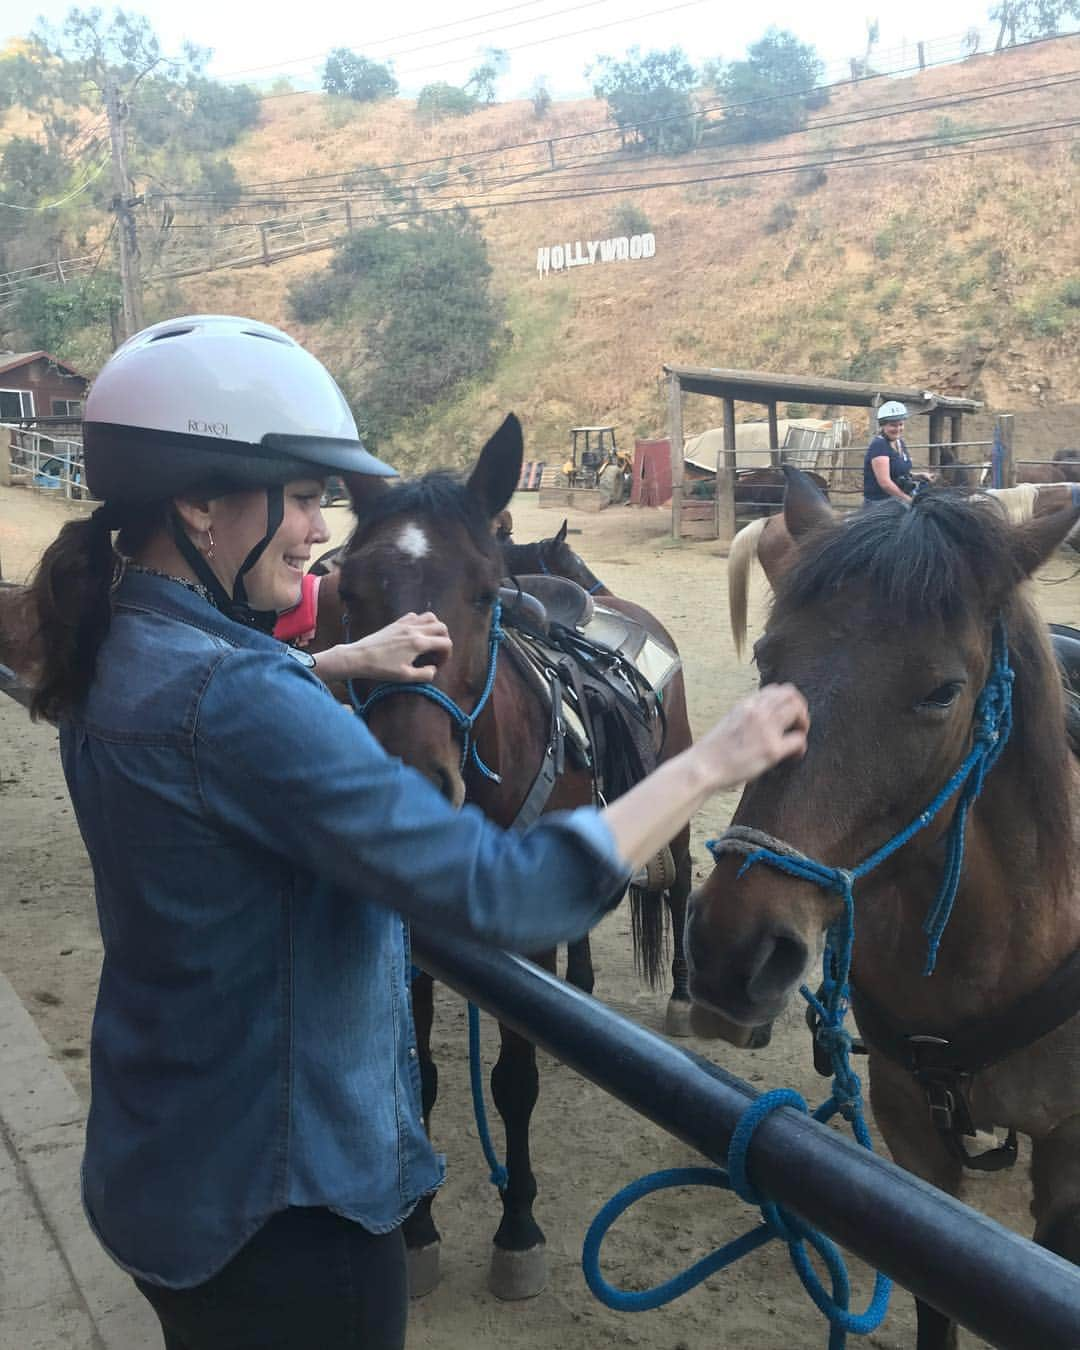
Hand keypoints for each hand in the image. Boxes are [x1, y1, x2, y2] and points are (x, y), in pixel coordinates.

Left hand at [317, 613, 451, 683]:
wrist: (359, 657)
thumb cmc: (381, 669)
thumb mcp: (405, 677)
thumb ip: (425, 674)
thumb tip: (434, 669)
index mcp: (419, 643)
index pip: (445, 643)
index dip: (447, 655)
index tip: (438, 665)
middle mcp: (414, 629)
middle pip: (441, 627)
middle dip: (444, 640)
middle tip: (436, 653)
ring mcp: (405, 624)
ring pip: (430, 617)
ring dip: (435, 628)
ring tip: (430, 641)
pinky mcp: (396, 623)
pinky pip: (415, 615)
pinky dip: (420, 622)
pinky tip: (415, 633)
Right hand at [695, 684, 808, 789]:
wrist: (703, 767)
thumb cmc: (713, 750)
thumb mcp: (730, 720)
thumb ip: (748, 715)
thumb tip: (765, 718)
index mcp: (746, 704)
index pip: (776, 690)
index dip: (787, 701)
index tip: (786, 715)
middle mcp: (757, 711)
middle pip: (792, 695)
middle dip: (800, 709)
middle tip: (797, 726)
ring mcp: (766, 729)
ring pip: (798, 710)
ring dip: (803, 723)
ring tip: (796, 737)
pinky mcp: (772, 749)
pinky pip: (799, 740)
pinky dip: (801, 747)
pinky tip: (793, 755)